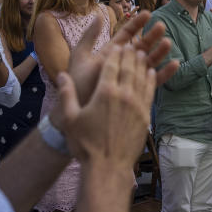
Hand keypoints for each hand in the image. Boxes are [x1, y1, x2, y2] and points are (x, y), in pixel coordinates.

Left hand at [49, 12, 177, 129]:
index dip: (137, 24)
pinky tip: (175, 64)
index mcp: (111, 53)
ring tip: (168, 43)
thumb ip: (89, 37)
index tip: (148, 13)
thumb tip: (99, 16)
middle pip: (141, 46)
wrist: (78, 110)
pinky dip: (164, 73)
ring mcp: (131, 78)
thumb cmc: (77, 85)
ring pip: (149, 62)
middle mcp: (123, 64)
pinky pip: (153, 82)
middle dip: (152, 36)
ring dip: (160, 52)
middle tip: (162, 26)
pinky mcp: (137, 91)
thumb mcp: (80, 57)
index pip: (127, 35)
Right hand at [55, 46, 154, 171]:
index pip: (112, 65)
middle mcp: (124, 95)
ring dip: (142, 63)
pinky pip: (150, 91)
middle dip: (130, 54)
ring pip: (142, 77)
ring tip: (142, 53)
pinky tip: (151, 72)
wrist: (108, 167)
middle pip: (129, 68)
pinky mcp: (145, 115)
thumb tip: (61, 75)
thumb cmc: (86, 144)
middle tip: (132, 44)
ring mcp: (137, 105)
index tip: (118, 45)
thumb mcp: (70, 119)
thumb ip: (66, 95)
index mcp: (105, 92)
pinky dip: (151, 79)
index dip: (116, 53)